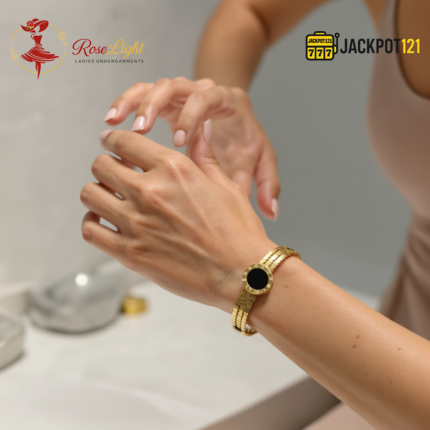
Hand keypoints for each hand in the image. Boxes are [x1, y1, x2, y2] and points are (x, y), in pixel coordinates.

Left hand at [81, 130, 274, 309]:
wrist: (241, 273)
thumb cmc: (238, 232)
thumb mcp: (226, 186)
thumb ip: (205, 157)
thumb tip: (199, 133)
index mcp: (174, 169)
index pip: (124, 142)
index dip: (112, 139)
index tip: (109, 142)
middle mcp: (150, 191)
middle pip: (101, 165)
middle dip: (106, 165)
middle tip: (114, 173)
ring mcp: (136, 223)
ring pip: (90, 194)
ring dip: (97, 192)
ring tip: (109, 198)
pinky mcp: (130, 253)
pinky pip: (91, 230)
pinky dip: (93, 223)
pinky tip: (106, 223)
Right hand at [104, 77, 279, 220]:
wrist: (235, 118)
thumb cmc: (244, 142)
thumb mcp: (258, 160)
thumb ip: (265, 182)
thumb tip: (271, 212)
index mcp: (227, 101)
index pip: (206, 99)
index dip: (191, 117)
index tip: (178, 144)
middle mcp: (202, 90)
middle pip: (174, 86)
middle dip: (155, 107)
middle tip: (140, 131)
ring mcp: (182, 92)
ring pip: (154, 86)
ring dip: (134, 104)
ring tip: (115, 125)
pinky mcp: (166, 98)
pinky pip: (142, 93)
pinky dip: (126, 103)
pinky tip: (112, 121)